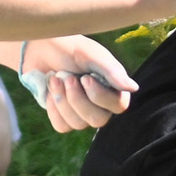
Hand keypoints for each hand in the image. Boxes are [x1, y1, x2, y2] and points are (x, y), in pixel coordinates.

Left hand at [22, 36, 137, 131]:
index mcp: (113, 88)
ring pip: (78, 124)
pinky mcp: (64, 118)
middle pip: (98, 120)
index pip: (118, 106)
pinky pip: (62, 126)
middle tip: (66, 78)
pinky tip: (51, 91)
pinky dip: (53, 109)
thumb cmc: (70, 48)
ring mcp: (82, 113)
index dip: (100, 96)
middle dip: (78, 99)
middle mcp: (101, 104)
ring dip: (63, 101)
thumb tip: (133, 88)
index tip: (85, 77)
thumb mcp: (91, 55)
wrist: (42, 49)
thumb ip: (112, 71)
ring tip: (55, 79)